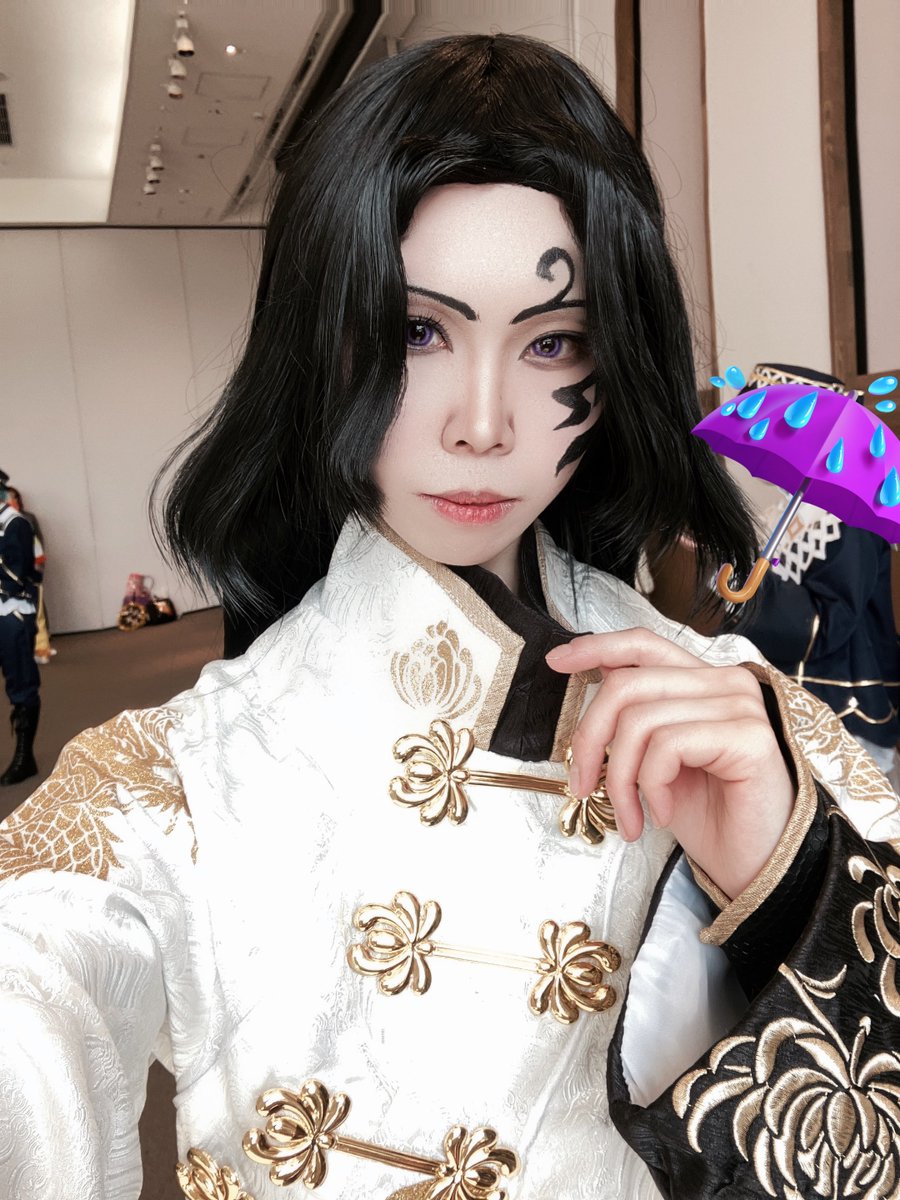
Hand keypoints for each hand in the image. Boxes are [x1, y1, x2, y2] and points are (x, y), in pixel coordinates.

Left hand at [545, 629, 795, 899]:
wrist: (753, 865)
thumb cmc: (708, 815)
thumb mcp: (656, 760)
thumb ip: (635, 718)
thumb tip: (593, 683)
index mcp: (701, 682)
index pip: (644, 645)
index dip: (597, 648)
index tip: (557, 662)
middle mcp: (725, 683)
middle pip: (627, 685)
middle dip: (590, 738)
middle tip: (583, 787)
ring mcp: (740, 706)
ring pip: (640, 720)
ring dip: (620, 778)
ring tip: (629, 816)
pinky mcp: (748, 736)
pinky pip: (668, 745)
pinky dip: (651, 785)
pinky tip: (661, 811)